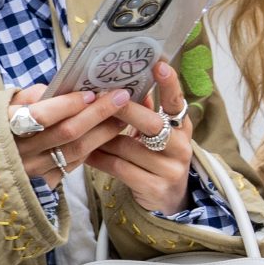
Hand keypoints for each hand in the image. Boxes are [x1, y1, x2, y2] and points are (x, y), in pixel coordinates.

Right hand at [10, 86, 129, 186]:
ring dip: (103, 133)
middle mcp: (19, 153)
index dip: (69, 104)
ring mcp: (32, 172)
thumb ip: (29, 96)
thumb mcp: (2, 106)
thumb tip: (59, 89)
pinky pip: (72, 166)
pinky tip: (107, 136)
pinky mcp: (42, 185)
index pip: (42, 115)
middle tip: (121, 98)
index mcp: (5, 127)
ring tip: (122, 116)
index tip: (91, 92)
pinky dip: (92, 150)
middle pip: (67, 133)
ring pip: (75, 152)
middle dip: (98, 113)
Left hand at [86, 62, 195, 216]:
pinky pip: (119, 168)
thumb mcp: (158, 135)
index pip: (177, 102)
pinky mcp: (154, 187)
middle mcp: (181, 146)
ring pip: (128, 146)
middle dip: (125, 110)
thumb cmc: (156, 158)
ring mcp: (169, 169)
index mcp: (181, 127)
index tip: (159, 65)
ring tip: (82, 127)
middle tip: (101, 97)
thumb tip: (125, 84)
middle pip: (151, 124)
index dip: (169, 84)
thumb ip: (146, 111)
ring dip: (102, 137)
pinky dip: (99, 159)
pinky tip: (84, 153)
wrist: (169, 200)